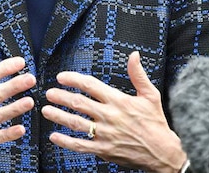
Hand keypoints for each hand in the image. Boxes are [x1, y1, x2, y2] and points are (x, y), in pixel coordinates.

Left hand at [41, 51, 186, 172]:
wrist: (162, 153)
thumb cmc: (156, 123)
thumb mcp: (151, 95)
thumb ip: (138, 74)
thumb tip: (134, 55)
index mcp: (119, 100)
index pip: (91, 85)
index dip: (73, 79)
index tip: (61, 77)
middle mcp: (110, 116)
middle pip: (79, 103)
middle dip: (61, 97)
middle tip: (49, 93)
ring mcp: (105, 134)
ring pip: (76, 123)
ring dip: (58, 116)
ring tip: (46, 110)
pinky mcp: (104, 149)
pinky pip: (80, 145)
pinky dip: (65, 141)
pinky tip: (54, 136)